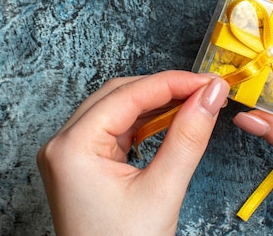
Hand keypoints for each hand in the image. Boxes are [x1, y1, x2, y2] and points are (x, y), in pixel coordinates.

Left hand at [37, 71, 228, 235]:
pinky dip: (141, 122)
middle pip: (117, 95)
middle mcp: (62, 144)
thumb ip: (187, 138)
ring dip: (153, 104)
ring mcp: (68, 154)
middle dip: (163, 90)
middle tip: (204, 90)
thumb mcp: (162, 191)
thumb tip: (210, 96)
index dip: (173, 83)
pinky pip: (112, 129)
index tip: (209, 81)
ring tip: (192, 102)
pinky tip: (167, 120)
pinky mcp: (79, 164)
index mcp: (71, 148)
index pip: (128, 96)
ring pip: (115, 109)